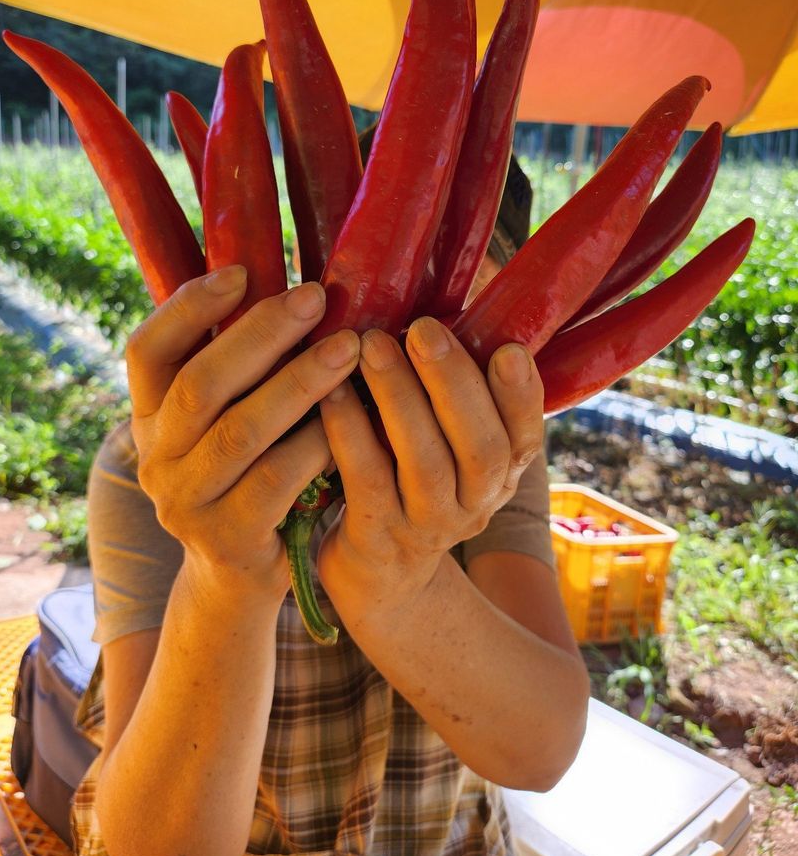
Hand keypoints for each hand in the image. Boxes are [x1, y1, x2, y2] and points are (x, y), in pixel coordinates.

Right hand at [126, 265, 359, 597]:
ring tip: (348, 347)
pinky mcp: (227, 539)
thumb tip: (295, 288)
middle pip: (200, 385)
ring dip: (298, 383)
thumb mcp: (225, 421)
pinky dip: (315, 443)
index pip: (146, 351)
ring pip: (240, 432)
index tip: (241, 272)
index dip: (187, 308)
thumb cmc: (246, 474)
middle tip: (315, 297)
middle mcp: (156, 458)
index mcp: (149, 416)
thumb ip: (239, 369)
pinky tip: (350, 415)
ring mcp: (185, 503)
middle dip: (261, 335)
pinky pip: (276, 481)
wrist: (234, 576)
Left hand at [316, 316, 542, 606]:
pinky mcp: (376, 539)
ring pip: (425, 463)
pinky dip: (351, 432)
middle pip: (481, 447)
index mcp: (502, 472)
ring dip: (399, 398)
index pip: (525, 433)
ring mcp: (427, 527)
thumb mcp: (449, 440)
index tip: (507, 347)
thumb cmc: (411, 475)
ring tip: (372, 345)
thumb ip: (456, 383)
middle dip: (453, 383)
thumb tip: (472, 279)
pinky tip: (330, 393)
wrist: (381, 576)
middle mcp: (475, 502)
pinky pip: (366, 481)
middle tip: (422, 328)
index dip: (522, 394)